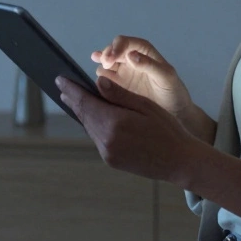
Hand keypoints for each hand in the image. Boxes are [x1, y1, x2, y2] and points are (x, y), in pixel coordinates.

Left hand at [56, 74, 201, 183]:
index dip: (72, 89)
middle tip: (62, 86)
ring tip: (74, 99)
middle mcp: (106, 141)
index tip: (60, 79)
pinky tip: (93, 116)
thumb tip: (97, 82)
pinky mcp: (111, 160)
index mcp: (115, 124)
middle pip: (84, 116)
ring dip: (82, 112)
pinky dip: (93, 124)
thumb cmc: (167, 130)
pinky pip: (97, 138)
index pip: (85, 102)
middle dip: (73, 100)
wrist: (180, 162)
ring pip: (89, 127)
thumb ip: (119, 94)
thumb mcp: (145, 106)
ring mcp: (108, 153)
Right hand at [90, 36, 193, 119]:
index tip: (112, 57)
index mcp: (143, 51)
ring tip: (102, 71)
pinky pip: (104, 81)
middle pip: (112, 51)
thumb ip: (149, 65)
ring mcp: (122, 73)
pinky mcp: (117, 88)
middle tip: (106, 64)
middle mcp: (129, 60)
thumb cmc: (173, 91)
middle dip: (107, 55)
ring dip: (101, 65)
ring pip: (105, 64)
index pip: (125, 43)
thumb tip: (130, 55)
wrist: (174, 114)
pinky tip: (98, 81)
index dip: (116, 46)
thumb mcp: (165, 76)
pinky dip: (99, 79)